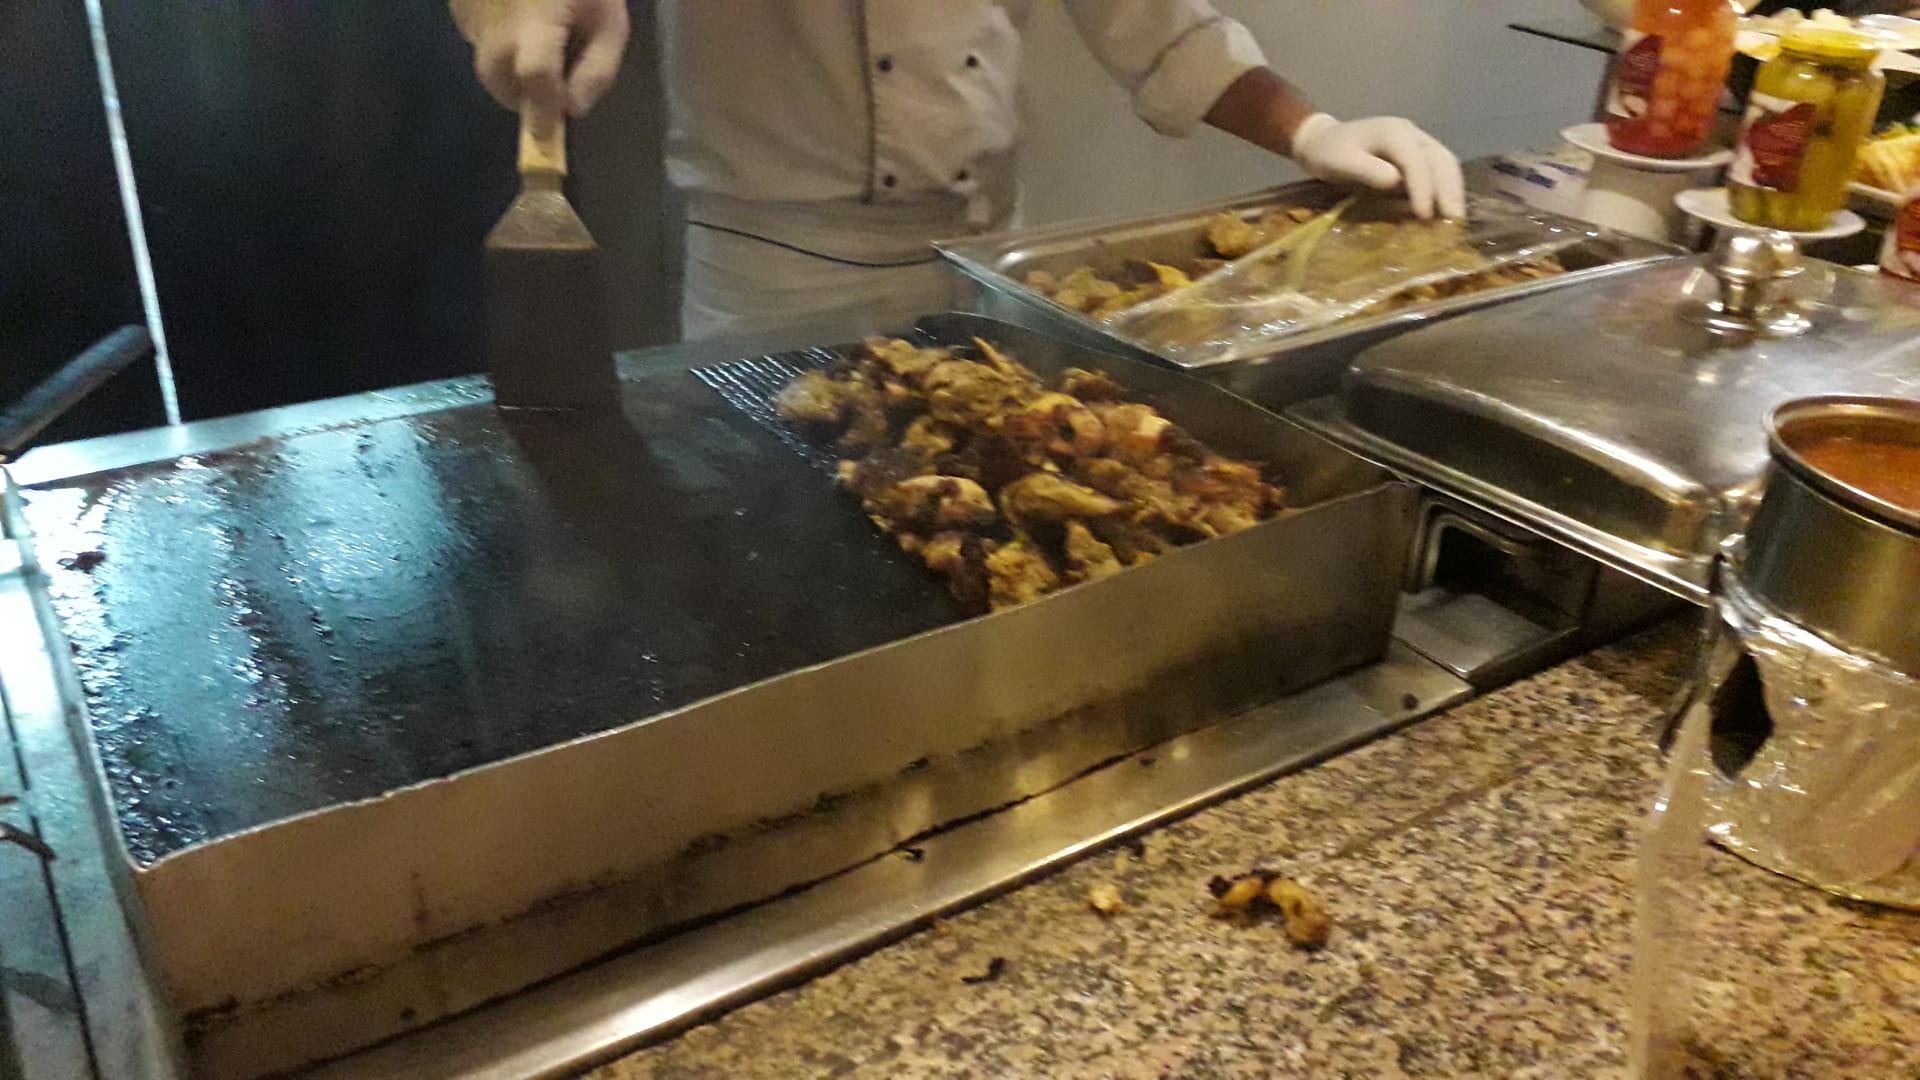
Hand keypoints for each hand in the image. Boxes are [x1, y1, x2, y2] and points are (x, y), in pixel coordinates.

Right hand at [451, 0, 628, 117]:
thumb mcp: (610, 22)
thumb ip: (598, 69)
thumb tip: (572, 110)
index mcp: (536, 20)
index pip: (535, 75)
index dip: (542, 111)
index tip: (550, 135)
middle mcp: (494, 20)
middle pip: (497, 78)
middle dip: (521, 96)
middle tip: (547, 92)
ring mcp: (470, 12)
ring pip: (484, 63)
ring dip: (509, 72)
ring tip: (535, 51)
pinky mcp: (458, 6)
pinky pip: (476, 40)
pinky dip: (497, 46)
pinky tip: (517, 21)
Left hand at [1290, 114, 1465, 219]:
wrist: (1324, 141)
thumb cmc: (1329, 153)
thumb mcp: (1340, 162)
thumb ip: (1367, 171)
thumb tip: (1396, 182)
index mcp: (1394, 132)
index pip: (1416, 161)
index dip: (1423, 188)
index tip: (1424, 215)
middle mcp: (1413, 134)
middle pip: (1442, 160)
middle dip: (1449, 191)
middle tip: (1454, 221)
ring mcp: (1419, 144)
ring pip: (1446, 165)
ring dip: (1453, 192)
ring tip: (1454, 220)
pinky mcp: (1419, 157)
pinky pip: (1439, 172)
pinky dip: (1445, 191)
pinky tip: (1443, 212)